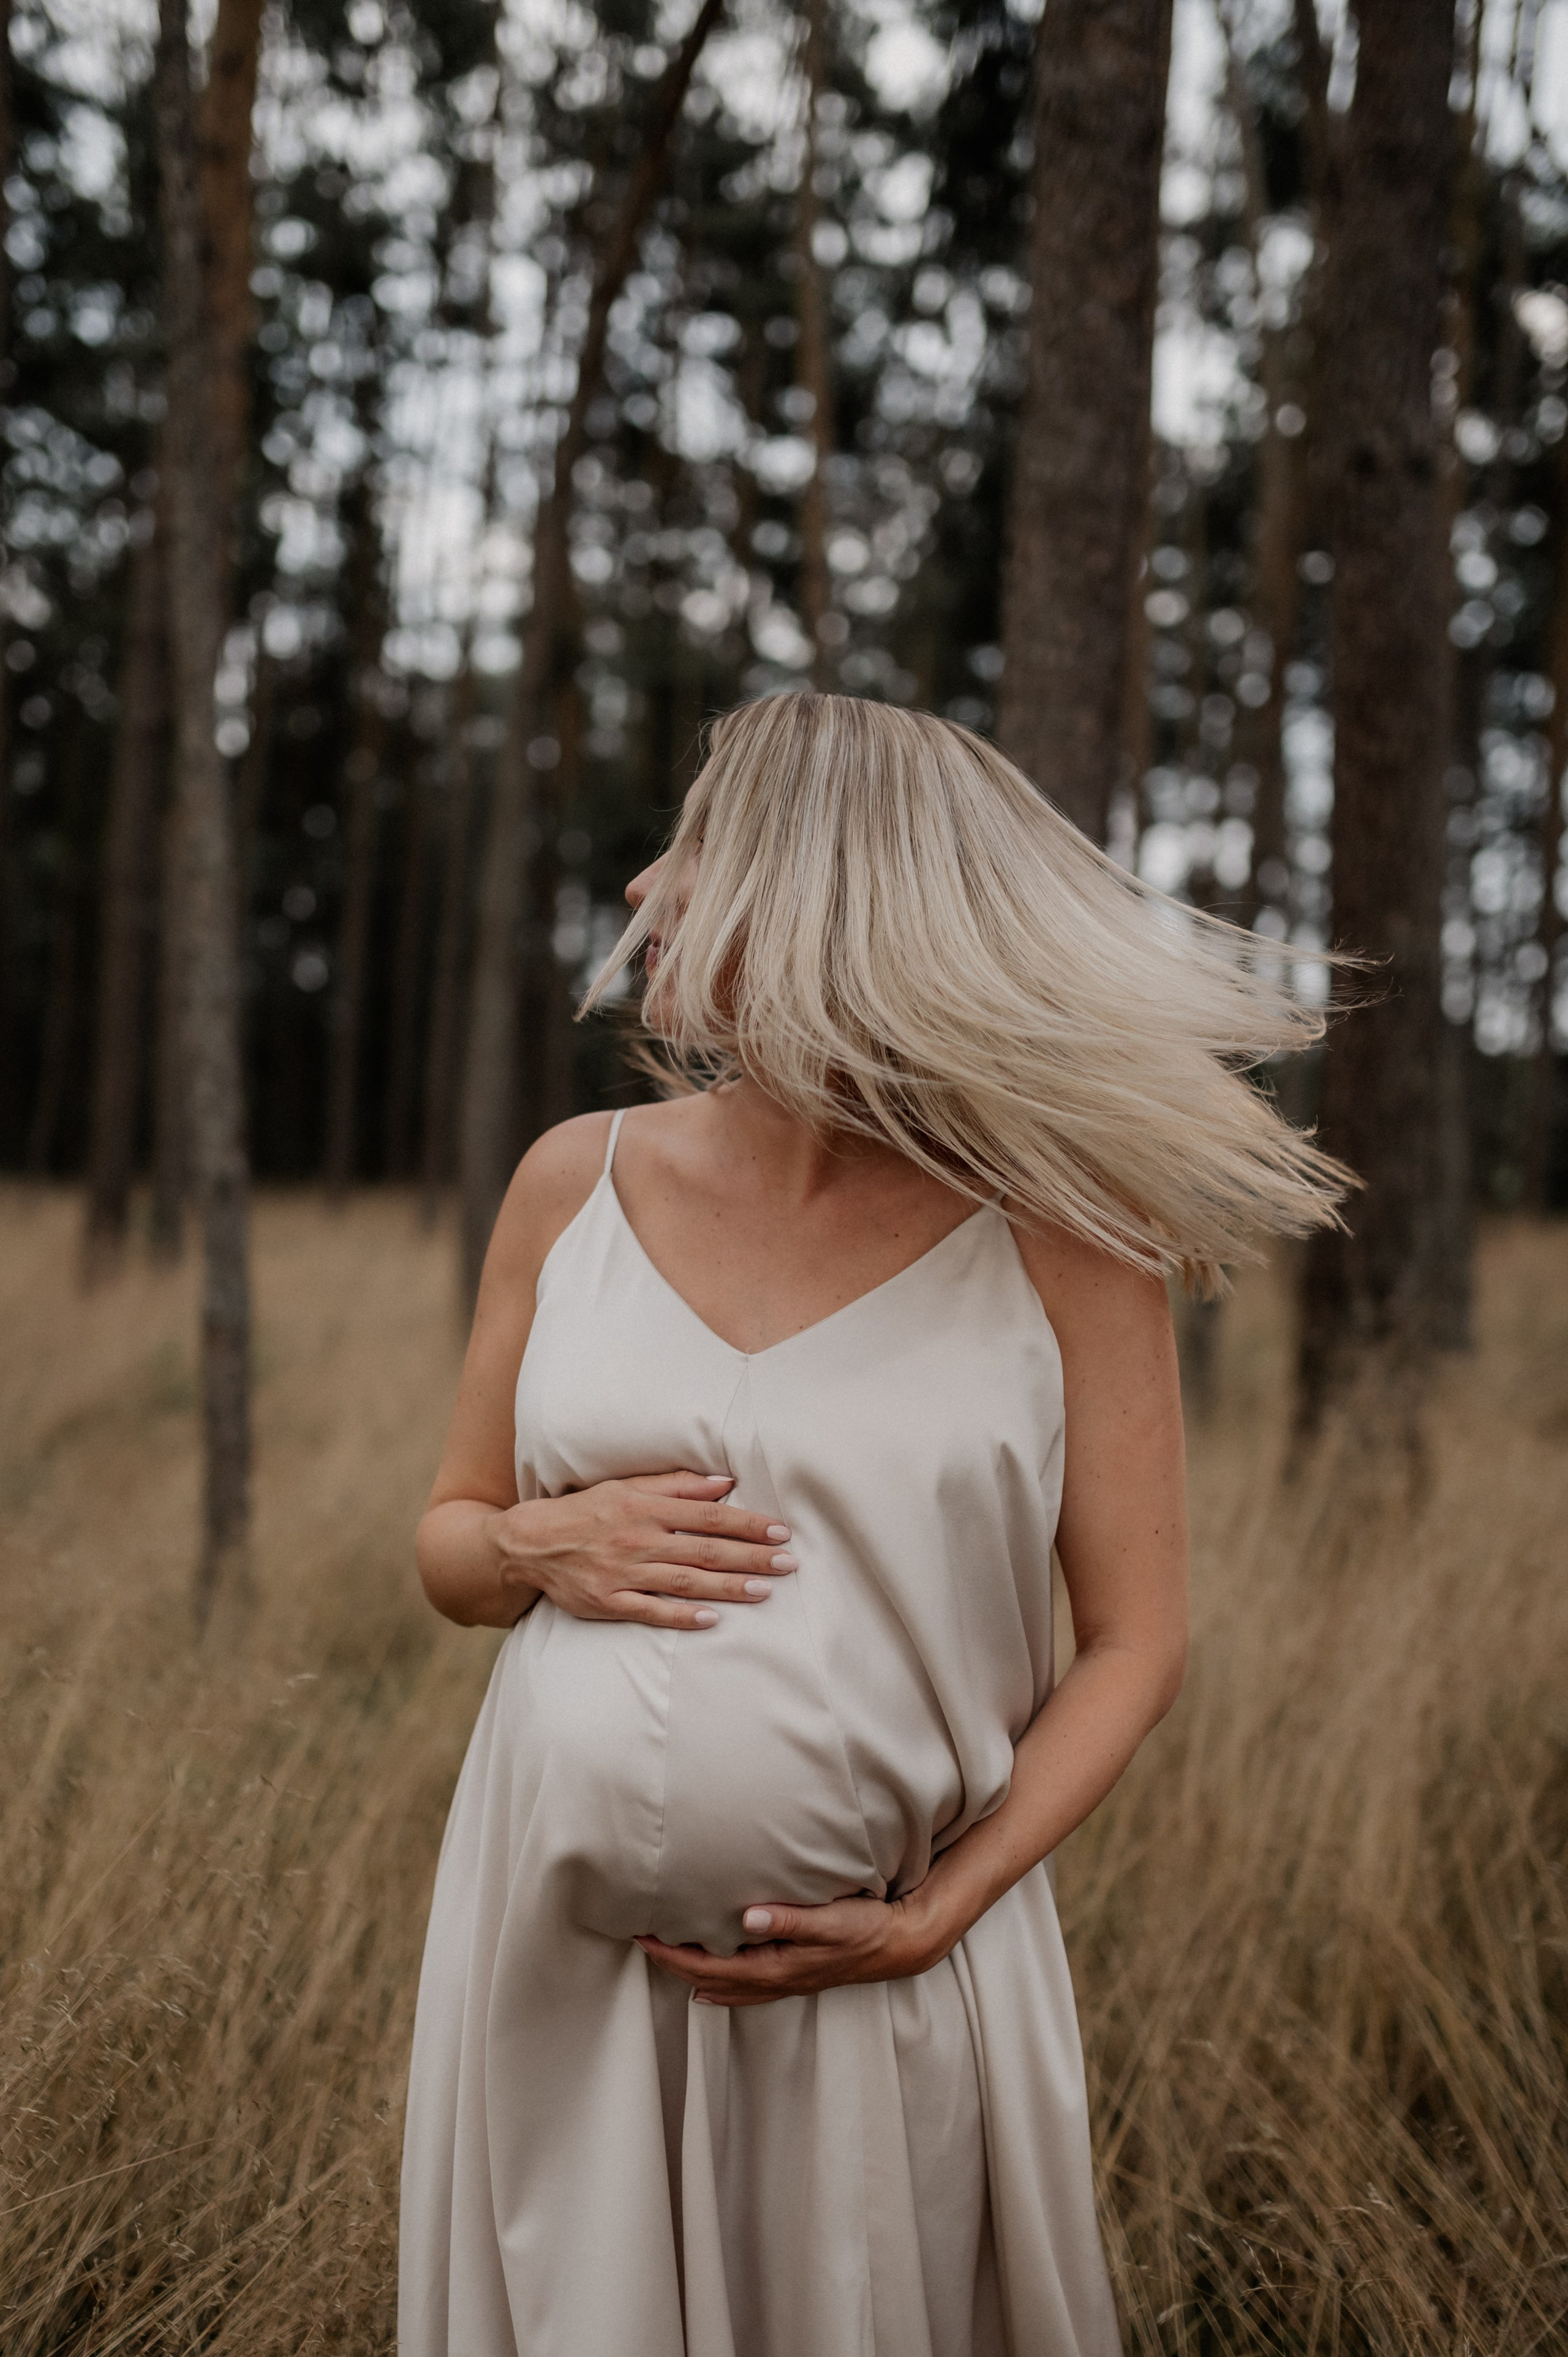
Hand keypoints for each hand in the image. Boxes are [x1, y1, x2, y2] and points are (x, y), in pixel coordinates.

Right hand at [492, 1471, 795, 1629]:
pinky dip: (682, 1616)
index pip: (707, 1516)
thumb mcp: (628, 1487)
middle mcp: (638, 1540)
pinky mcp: (609, 1602)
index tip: (779, 1531)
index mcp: (645, 1508)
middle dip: (750, 1557)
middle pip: (704, 1550)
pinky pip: (651, 1611)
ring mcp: (624, 1574)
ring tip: (763, 1591)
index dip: (746, 1524)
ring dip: (727, 1588)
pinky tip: (712, 1619)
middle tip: (787, 1564)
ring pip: (684, 1582)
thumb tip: (724, 1482)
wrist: (532, 1544)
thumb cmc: (587, 1510)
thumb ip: (677, 1485)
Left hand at [635, 1889, 949, 2005]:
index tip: (643, 1936)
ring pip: (725, 1985)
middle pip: (710, 1978)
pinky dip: (721, 1985)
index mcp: (776, 1966)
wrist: (900, 1944)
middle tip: (640, 1941)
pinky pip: (745, 1987)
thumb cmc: (867, 1927)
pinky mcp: (794, 1974)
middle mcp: (775, 1979)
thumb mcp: (830, 1919)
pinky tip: (710, 1986)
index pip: (710, 1964)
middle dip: (672, 1963)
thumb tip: (747, 1917)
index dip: (674, 1954)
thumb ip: (789, 1919)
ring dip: (692, 1973)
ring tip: (664, 1961)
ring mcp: (785, 1980)